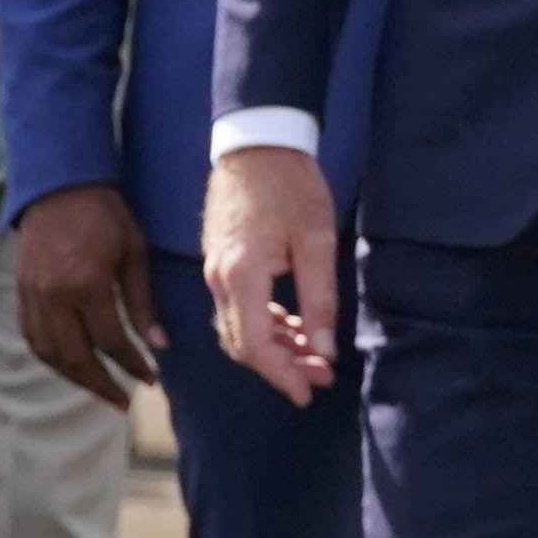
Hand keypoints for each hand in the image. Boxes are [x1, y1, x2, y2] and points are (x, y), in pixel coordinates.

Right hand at [11, 182, 161, 410]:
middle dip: (102, 385)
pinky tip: (70, 365)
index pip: (110, 341)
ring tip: (99, 388)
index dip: (132, 364)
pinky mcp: (21, 293)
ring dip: (74, 378)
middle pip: (76, 358)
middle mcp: (53, 297)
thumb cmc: (105, 215)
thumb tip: (161, 344)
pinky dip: (50, 358)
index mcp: (86, 284)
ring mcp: (32, 296)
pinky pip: (32, 337)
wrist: (59, 186)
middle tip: (124, 401)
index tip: (151, 378)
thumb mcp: (134, 254)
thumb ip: (143, 303)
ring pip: (49, 354)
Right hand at [201, 143, 342, 407]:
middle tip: (322, 375)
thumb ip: (319, 300)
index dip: (282, 375)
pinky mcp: (218, 264)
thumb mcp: (317, 241)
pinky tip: (290, 326)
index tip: (310, 392)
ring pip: (237, 329)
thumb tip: (323, 349)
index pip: (254, 345)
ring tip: (312, 354)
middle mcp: (218, 280)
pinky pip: (235, 310)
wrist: (256, 144)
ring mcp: (213, 272)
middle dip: (281, 367)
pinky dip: (262, 326)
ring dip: (273, 349)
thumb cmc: (290, 186)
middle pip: (242, 344)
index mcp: (241, 275)